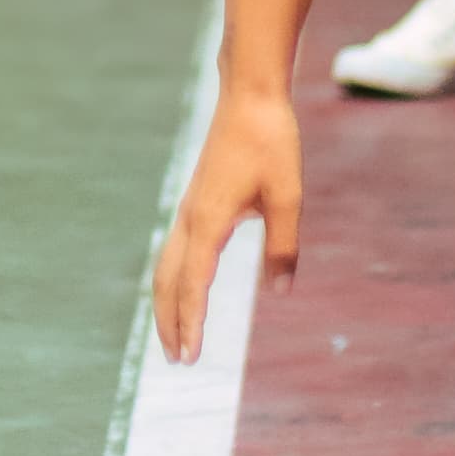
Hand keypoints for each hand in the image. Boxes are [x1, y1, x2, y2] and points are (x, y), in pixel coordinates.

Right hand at [152, 81, 299, 363]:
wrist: (249, 95)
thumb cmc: (271, 141)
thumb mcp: (288, 196)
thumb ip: (283, 247)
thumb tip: (280, 293)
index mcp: (209, 221)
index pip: (193, 284)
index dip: (191, 323)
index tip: (190, 357)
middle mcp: (190, 218)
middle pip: (167, 281)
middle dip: (169, 322)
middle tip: (176, 360)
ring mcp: (189, 209)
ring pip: (166, 266)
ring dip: (167, 303)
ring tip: (175, 334)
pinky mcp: (195, 201)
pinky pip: (174, 250)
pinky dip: (172, 279)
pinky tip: (185, 288)